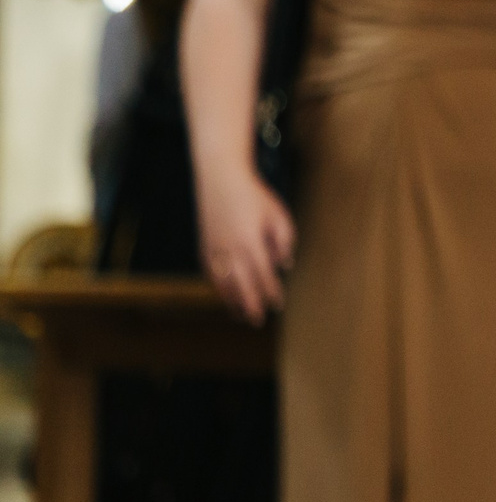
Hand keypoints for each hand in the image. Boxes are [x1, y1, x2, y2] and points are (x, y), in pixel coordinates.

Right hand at [198, 168, 294, 323]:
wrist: (221, 179)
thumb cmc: (254, 196)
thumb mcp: (278, 214)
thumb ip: (285, 240)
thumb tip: (285, 265)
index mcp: (251, 241)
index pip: (263, 275)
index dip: (271, 292)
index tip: (278, 305)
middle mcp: (230, 249)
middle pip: (241, 285)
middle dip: (250, 305)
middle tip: (258, 321)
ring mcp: (214, 249)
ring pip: (223, 283)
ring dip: (233, 301)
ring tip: (242, 315)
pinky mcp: (204, 247)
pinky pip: (211, 274)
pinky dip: (219, 288)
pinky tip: (226, 295)